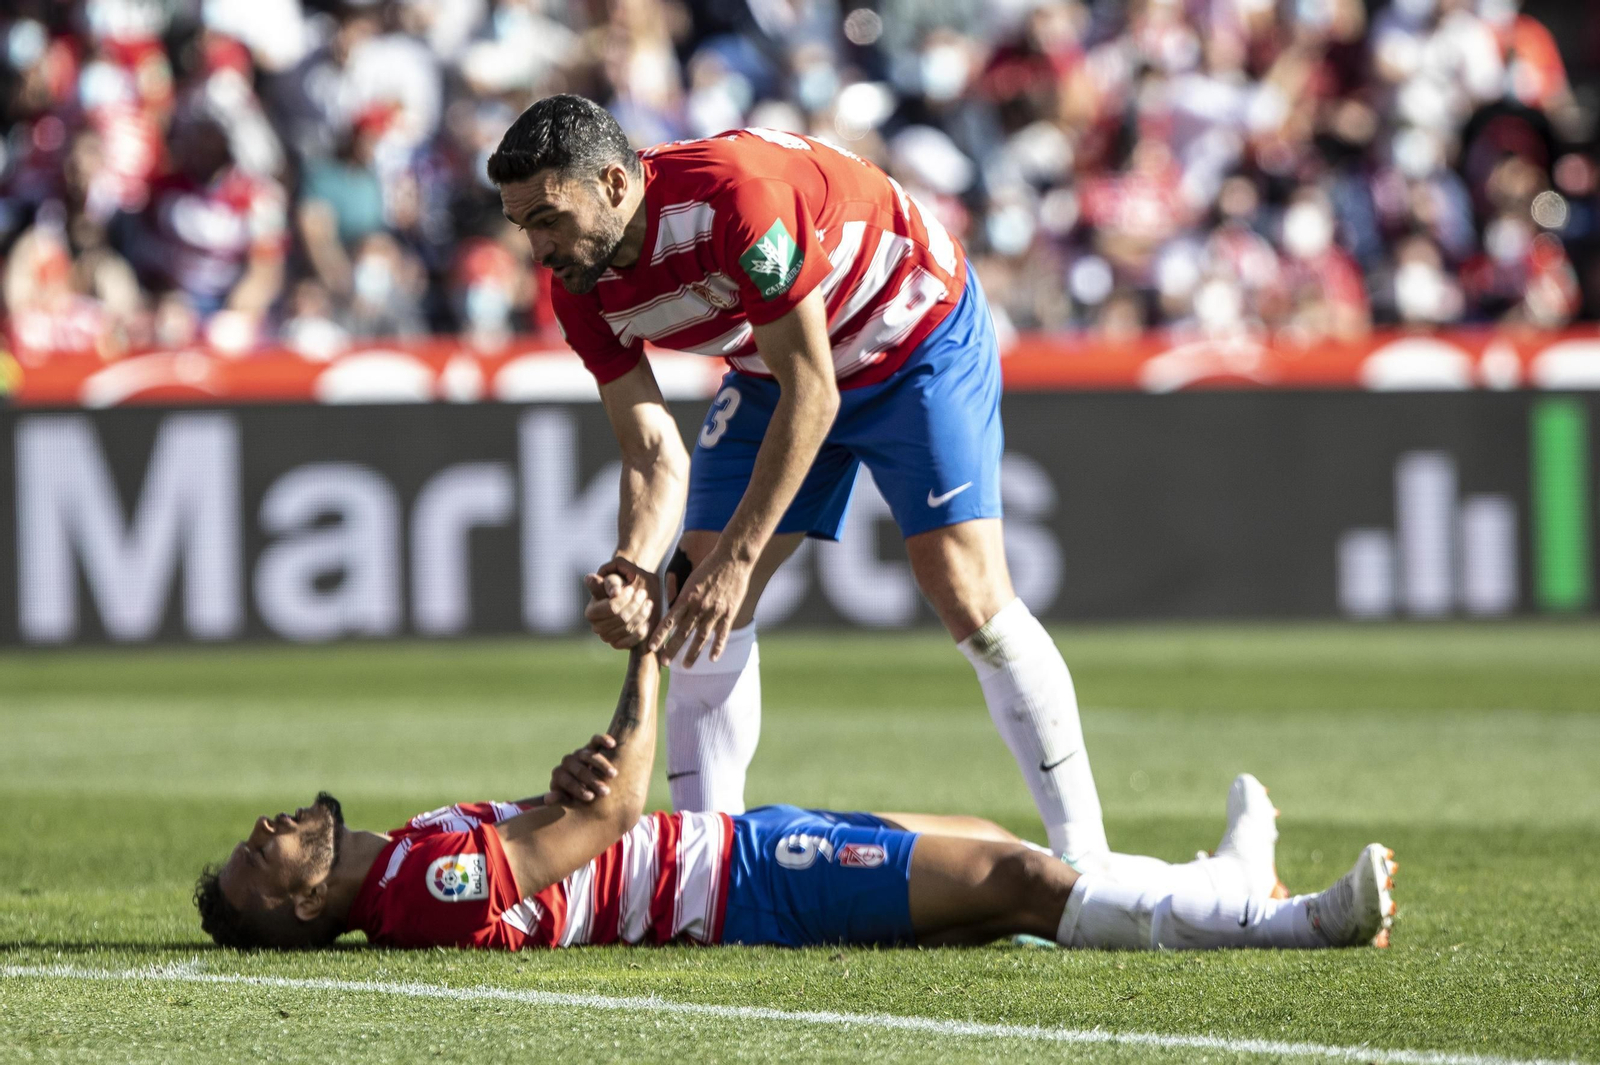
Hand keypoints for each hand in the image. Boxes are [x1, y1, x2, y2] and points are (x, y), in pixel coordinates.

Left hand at [544, 734, 618, 805]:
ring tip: (613, 775)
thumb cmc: (576, 797)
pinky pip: (596, 740)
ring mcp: (580, 753)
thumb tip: (548, 799)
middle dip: (593, 781)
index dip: (578, 789)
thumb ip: (559, 799)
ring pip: (589, 755)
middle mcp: (568, 761)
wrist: (587, 785)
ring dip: (602, 765)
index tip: (591, 798)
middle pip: (580, 770)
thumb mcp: (567, 801)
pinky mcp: (591, 746)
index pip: (568, 781)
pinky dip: (603, 740)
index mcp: (559, 775)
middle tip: (605, 792)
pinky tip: (612, 744)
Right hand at [583, 558, 657, 648]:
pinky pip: (632, 641)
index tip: (632, 589)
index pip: (612, 607)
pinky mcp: (618, 644)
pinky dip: (642, 630)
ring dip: (642, 614)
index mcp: (591, 612)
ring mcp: (607, 638)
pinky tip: (647, 619)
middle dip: (635, 605)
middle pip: (622, 618)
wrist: (625, 600)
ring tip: (648, 603)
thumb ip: (610, 583)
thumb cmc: (618, 587)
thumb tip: (614, 592)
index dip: (624, 599)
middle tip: (644, 594)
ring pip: (629, 628)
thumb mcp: (613, 580)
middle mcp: (596, 627)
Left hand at [646, 549, 751, 665]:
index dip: (659, 635)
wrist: (733, 558)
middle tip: (664, 662)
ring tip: (686, 666)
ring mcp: (715, 611)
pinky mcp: (729, 613)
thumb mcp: (691, 578)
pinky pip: (722, 634)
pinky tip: (712, 659)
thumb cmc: (710, 565)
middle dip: (672, 648)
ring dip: (693, 653)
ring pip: (701, 637)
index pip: (669, 621)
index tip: (651, 647)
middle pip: (683, 632)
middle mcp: (699, 606)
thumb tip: (672, 609)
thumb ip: (682, 595)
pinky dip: (717, 647)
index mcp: (687, 597)